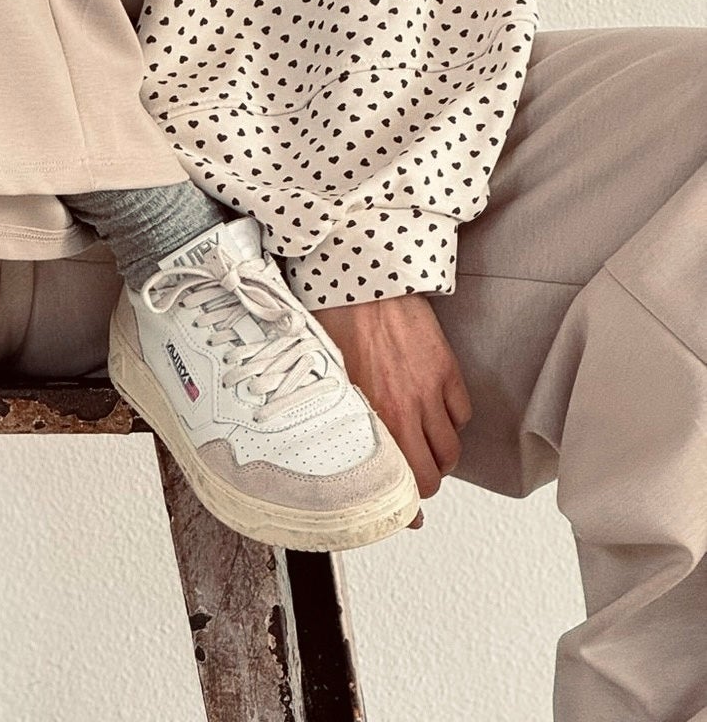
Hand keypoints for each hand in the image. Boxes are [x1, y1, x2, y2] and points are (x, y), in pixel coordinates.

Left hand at [311, 292, 472, 529]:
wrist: (360, 280)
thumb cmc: (336, 322)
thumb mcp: (331, 379)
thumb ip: (345, 419)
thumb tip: (344, 447)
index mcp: (370, 414)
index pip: (397, 480)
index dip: (405, 507)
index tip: (408, 515)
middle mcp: (404, 409)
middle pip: (433, 474)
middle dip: (425, 482)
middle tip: (415, 475)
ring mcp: (429, 391)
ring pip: (451, 450)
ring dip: (440, 455)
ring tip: (425, 444)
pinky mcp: (447, 370)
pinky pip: (462, 415)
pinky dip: (453, 420)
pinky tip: (437, 411)